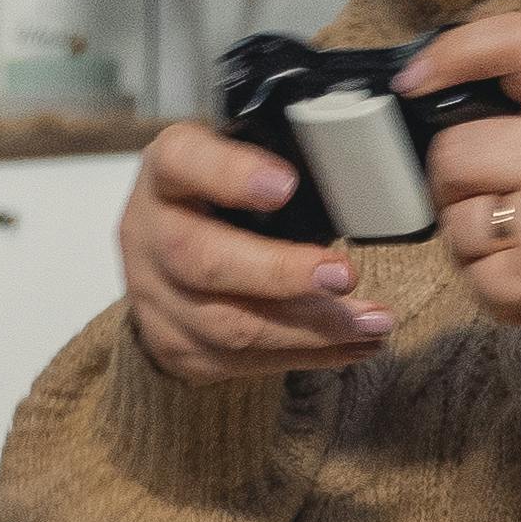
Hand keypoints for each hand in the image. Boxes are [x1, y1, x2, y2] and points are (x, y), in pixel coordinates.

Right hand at [118, 122, 391, 385]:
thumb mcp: (230, 161)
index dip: (230, 174)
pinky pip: (242, 362)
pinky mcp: (176, 347)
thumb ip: (273, 159)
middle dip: (283, 274)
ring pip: (229, 326)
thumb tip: (348, 174)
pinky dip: (306, 354)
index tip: (285, 184)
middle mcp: (148, 235)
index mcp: (166, 175)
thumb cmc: (212, 202)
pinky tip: (352, 344)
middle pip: (204, 260)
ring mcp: (155, 298)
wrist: (158, 261)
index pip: (182, 161)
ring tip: (372, 321)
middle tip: (344, 276)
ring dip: (312, 328)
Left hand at [404, 14, 520, 342]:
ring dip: (475, 238)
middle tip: (496, 195)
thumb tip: (439, 96)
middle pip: (454, 150)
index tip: (416, 78)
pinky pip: (471, 276)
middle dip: (456, 179)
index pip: (518, 42)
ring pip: (455, 220)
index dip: (455, 51)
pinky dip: (492, 285)